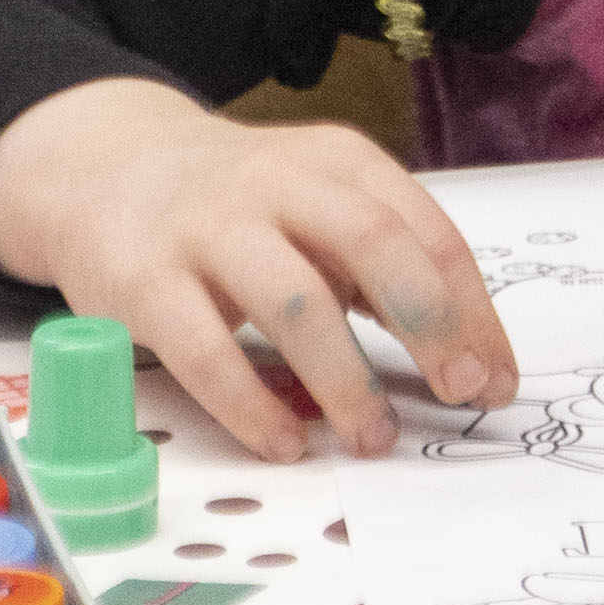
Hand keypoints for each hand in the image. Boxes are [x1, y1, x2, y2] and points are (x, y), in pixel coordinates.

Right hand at [0, 80, 511, 462]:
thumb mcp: (319, 208)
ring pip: (295, 302)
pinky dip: (252, 406)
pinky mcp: (144, 282)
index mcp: (338, 162)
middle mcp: (278, 183)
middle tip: (459, 392)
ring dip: (346, 379)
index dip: (470, 308)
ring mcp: (208, 228)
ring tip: (374, 438)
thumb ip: (380, 266)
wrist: (108, 171)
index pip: (425, 228)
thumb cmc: (243, 208)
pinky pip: (205, 352)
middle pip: (373, 243)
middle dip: (429, 322)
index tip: (495, 377)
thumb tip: (463, 355)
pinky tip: (285, 443)